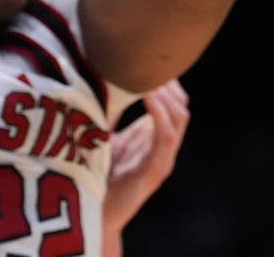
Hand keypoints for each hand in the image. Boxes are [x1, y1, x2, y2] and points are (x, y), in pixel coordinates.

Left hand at [101, 78, 190, 250]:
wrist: (93, 215)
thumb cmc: (95, 173)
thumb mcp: (102, 133)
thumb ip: (105, 108)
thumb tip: (94, 71)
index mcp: (153, 134)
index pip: (172, 99)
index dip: (165, 78)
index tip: (148, 58)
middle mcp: (163, 145)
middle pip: (180, 104)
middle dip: (168, 82)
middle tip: (150, 63)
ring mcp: (162, 158)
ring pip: (179, 117)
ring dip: (165, 93)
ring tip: (149, 76)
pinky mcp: (155, 171)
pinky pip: (166, 138)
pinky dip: (160, 114)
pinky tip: (148, 96)